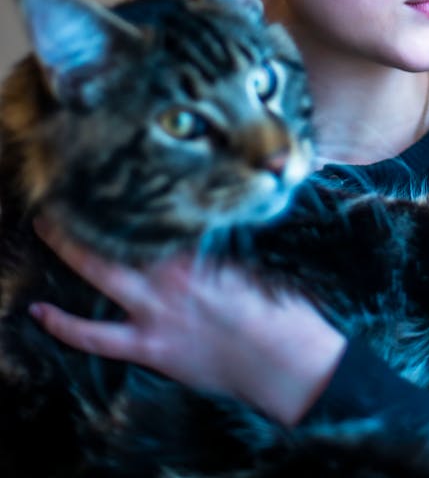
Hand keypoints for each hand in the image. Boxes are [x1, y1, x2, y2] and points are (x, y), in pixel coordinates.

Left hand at [30, 217, 346, 424]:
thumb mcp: (249, 262)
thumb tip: (200, 229)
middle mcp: (171, 273)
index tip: (116, 176)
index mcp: (200, 246)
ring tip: (47, 226)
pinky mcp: (149, 345)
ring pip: (102, 271)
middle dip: (94, 209)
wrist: (282, 358)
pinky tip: (39, 313)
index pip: (158, 212)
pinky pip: (95, 336)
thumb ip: (217, 246)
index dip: (134, 193)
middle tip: (71, 187)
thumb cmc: (276, 308)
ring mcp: (156, 309)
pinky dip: (65, 325)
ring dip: (72, 248)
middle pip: (123, 232)